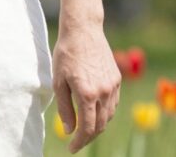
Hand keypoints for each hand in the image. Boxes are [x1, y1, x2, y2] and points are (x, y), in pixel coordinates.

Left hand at [52, 22, 120, 152]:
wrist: (83, 30)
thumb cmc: (66, 54)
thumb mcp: (58, 81)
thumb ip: (64, 108)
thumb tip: (69, 130)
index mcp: (87, 94)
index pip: (87, 128)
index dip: (80, 142)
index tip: (71, 148)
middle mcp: (104, 92)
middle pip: (100, 126)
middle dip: (88, 137)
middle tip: (77, 141)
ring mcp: (113, 86)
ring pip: (109, 116)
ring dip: (98, 125)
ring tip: (84, 126)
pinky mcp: (117, 79)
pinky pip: (113, 103)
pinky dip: (105, 112)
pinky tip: (95, 111)